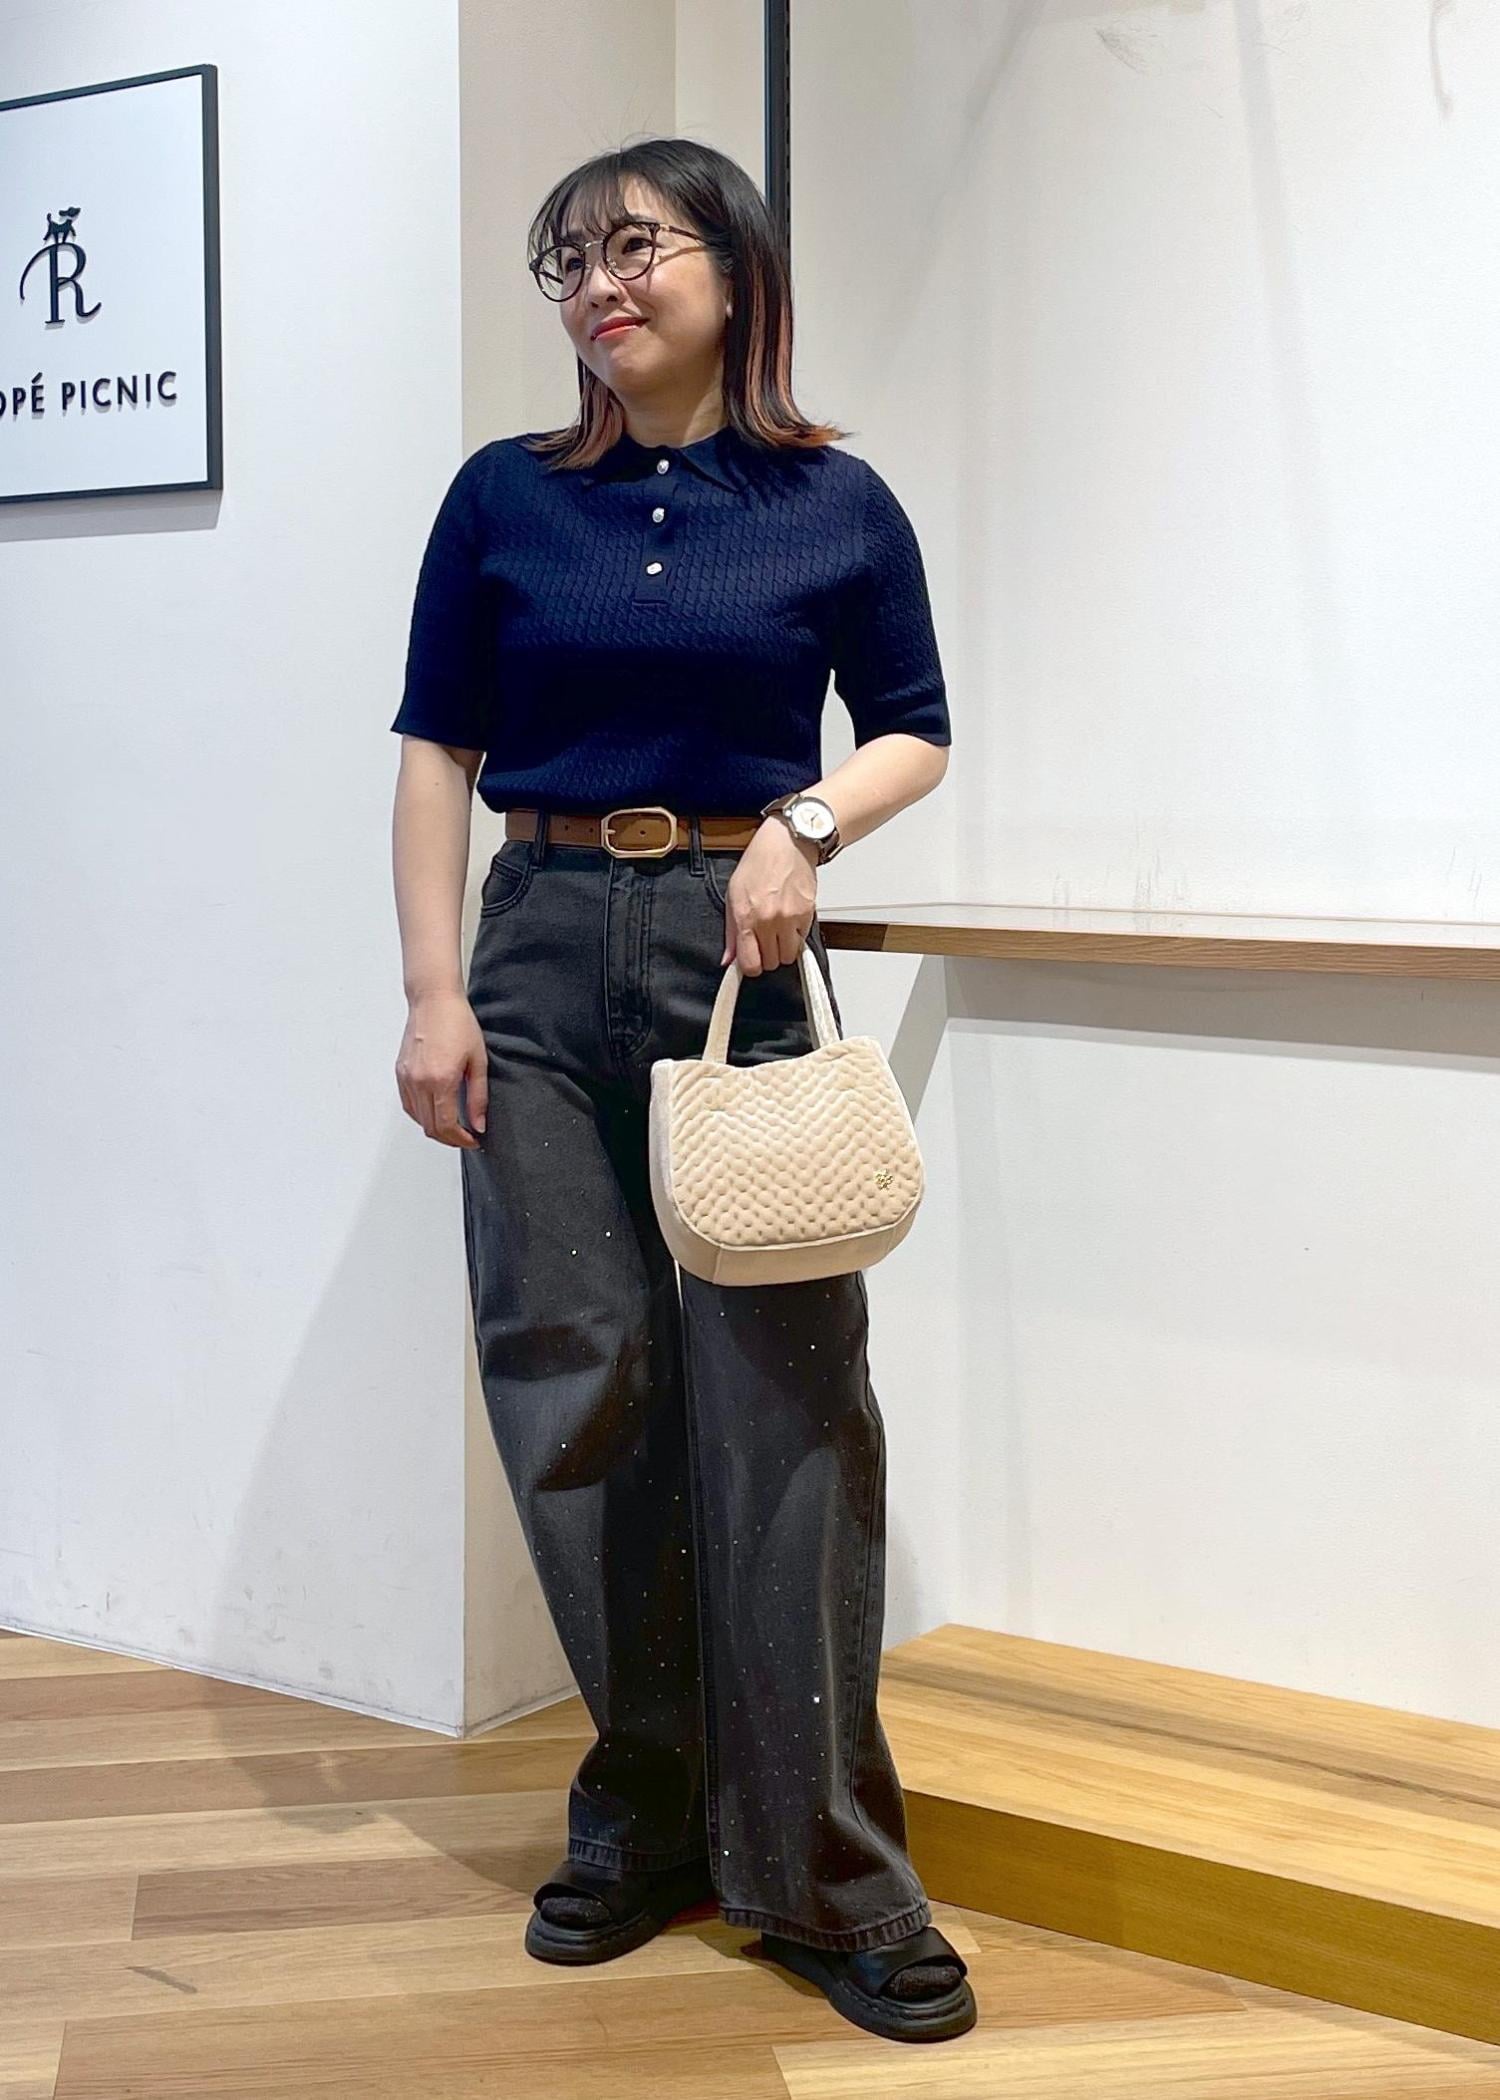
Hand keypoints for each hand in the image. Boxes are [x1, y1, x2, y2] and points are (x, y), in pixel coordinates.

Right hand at [396, 991, 486, 1146]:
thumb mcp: (477, 1061)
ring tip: (454, 1125)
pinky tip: (435, 1111)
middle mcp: (419, 1082)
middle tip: (466, 1136)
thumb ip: (478, 1097)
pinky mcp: (400, 1073)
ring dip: (435, 1128)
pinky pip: (408, 1104)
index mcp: (440, 1080)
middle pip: (430, 1127)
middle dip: (450, 1138)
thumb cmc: (457, 1022)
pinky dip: (421, 1115)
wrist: (434, 1000)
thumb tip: (478, 1123)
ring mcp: (406, 1078)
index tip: (473, 1140)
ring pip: (418, 1119)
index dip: (461, 1140)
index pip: (447, 1126)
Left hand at [720, 819, 819, 975]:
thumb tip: (728, 959)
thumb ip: (732, 932)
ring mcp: (789, 918)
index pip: (750, 963)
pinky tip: (788, 922)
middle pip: (771, 963)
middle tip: (764, 941)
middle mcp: (768, 920)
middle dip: (767, 956)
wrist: (787, 843)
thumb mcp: (734, 895)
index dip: (750, 967)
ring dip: (782, 950)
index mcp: (746, 916)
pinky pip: (801, 941)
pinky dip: (795, 938)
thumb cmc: (758, 864)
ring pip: (788, 957)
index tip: (751, 962)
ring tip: (777, 933)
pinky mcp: (807, 914)